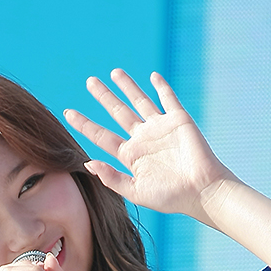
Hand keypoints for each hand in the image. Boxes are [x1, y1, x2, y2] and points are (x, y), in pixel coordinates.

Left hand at [64, 70, 233, 222]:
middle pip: (118, 112)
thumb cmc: (171, 197)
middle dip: (104, 96)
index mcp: (130, 155)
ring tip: (114, 72)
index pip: (102, 136)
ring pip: (139, 101)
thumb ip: (112, 178)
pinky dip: (161, 86)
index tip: (68, 113)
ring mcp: (160, 127)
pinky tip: (152, 76)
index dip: (85, 124)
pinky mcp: (178, 120)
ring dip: (127, 86)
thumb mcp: (136, 192)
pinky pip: (168, 98)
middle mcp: (143, 138)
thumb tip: (87, 163)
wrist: (202, 191)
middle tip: (89, 81)